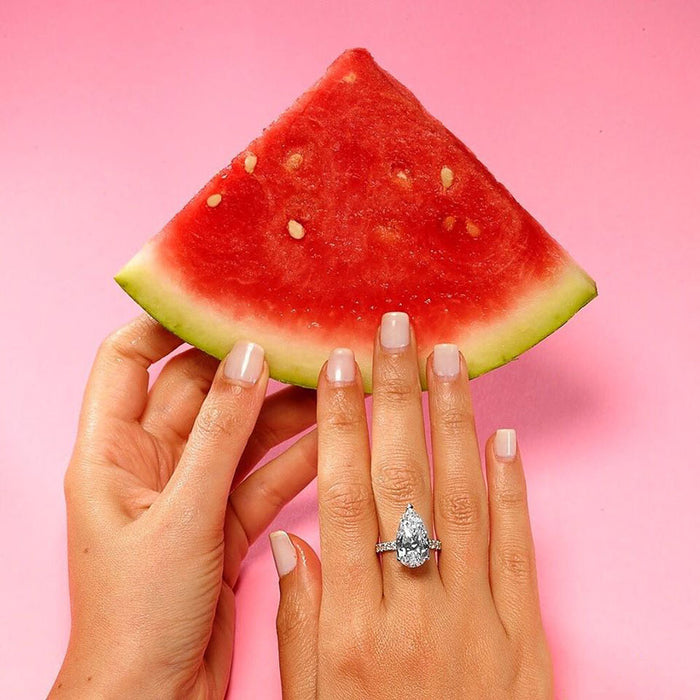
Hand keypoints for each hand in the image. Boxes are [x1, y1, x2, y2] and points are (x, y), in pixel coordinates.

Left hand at [50, 315, 316, 697]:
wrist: (152, 698)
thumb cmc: (137, 615)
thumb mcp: (180, 514)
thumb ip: (219, 433)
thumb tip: (247, 356)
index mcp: (110, 450)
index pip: (127, 358)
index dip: (167, 322)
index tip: (218, 295)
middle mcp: (150, 462)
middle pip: (200, 390)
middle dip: (247, 364)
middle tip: (297, 333)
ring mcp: (191, 490)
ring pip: (241, 431)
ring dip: (282, 408)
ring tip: (329, 375)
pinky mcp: (224, 518)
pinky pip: (263, 473)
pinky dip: (295, 454)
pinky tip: (333, 432)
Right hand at [272, 312, 553, 698]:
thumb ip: (299, 624)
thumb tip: (294, 542)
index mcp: (353, 630)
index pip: (343, 499)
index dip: (340, 426)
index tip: (337, 366)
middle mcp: (415, 611)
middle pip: (402, 481)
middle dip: (395, 396)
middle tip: (396, 330)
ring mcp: (478, 620)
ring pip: (464, 499)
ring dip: (455, 421)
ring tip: (450, 358)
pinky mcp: (526, 637)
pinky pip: (519, 548)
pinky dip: (514, 487)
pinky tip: (505, 436)